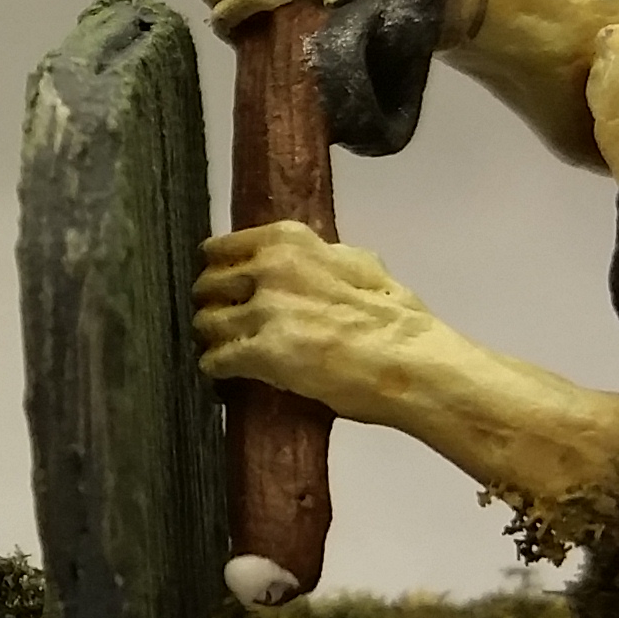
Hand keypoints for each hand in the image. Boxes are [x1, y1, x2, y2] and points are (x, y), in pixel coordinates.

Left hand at [193, 221, 442, 408]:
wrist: (413, 363)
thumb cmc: (396, 320)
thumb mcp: (361, 264)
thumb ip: (324, 256)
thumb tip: (312, 254)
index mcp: (289, 240)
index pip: (220, 249)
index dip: (218, 272)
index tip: (221, 288)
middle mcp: (269, 268)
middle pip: (206, 286)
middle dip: (212, 306)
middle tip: (224, 325)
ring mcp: (263, 310)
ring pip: (206, 324)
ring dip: (214, 340)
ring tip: (227, 352)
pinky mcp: (261, 354)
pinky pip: (215, 361)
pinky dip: (218, 370)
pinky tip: (228, 377)